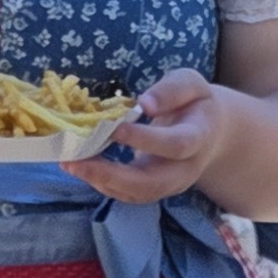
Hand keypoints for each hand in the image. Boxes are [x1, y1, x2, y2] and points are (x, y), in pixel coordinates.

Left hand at [63, 70, 219, 205]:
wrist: (209, 132)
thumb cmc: (196, 102)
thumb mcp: (191, 84)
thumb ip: (171, 90)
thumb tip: (144, 103)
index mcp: (199, 137)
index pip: (175, 145)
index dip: (146, 140)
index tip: (114, 128)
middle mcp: (185, 169)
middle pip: (152, 183)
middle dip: (112, 176)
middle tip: (76, 162)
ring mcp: (169, 184)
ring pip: (135, 193)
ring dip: (100, 181)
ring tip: (68, 163)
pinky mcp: (153, 189)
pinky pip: (126, 193)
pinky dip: (100, 182)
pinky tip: (78, 166)